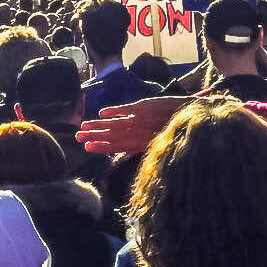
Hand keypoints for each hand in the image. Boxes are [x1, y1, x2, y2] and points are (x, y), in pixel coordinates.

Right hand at [75, 96, 190, 154]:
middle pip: (111, 135)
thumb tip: (119, 159)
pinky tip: (102, 112)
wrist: (188, 115)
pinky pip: (123, 109)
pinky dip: (112, 111)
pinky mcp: (142, 106)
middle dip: (93, 136)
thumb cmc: (172, 131)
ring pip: (114, 123)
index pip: (115, 146)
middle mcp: (136, 133)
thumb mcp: (155, 145)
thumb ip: (136, 150)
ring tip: (84, 126)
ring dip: (98, 125)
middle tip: (77, 137)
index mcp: (139, 144)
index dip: (100, 147)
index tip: (87, 148)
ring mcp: (138, 119)